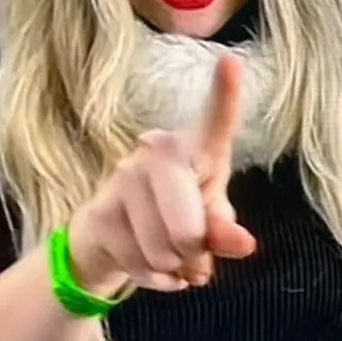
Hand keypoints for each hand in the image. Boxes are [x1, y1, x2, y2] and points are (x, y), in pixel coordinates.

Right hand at [65, 54, 255, 295]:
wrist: (108, 239)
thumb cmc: (173, 218)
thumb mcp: (208, 221)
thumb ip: (225, 230)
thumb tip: (243, 244)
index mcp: (194, 150)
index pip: (215, 124)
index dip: (225, 95)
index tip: (231, 61)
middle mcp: (156, 153)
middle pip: (189, 227)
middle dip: (194, 254)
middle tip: (195, 258)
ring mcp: (123, 178)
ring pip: (164, 251)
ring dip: (173, 268)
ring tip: (171, 259)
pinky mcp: (98, 210)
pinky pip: (139, 264)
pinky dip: (153, 279)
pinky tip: (149, 266)